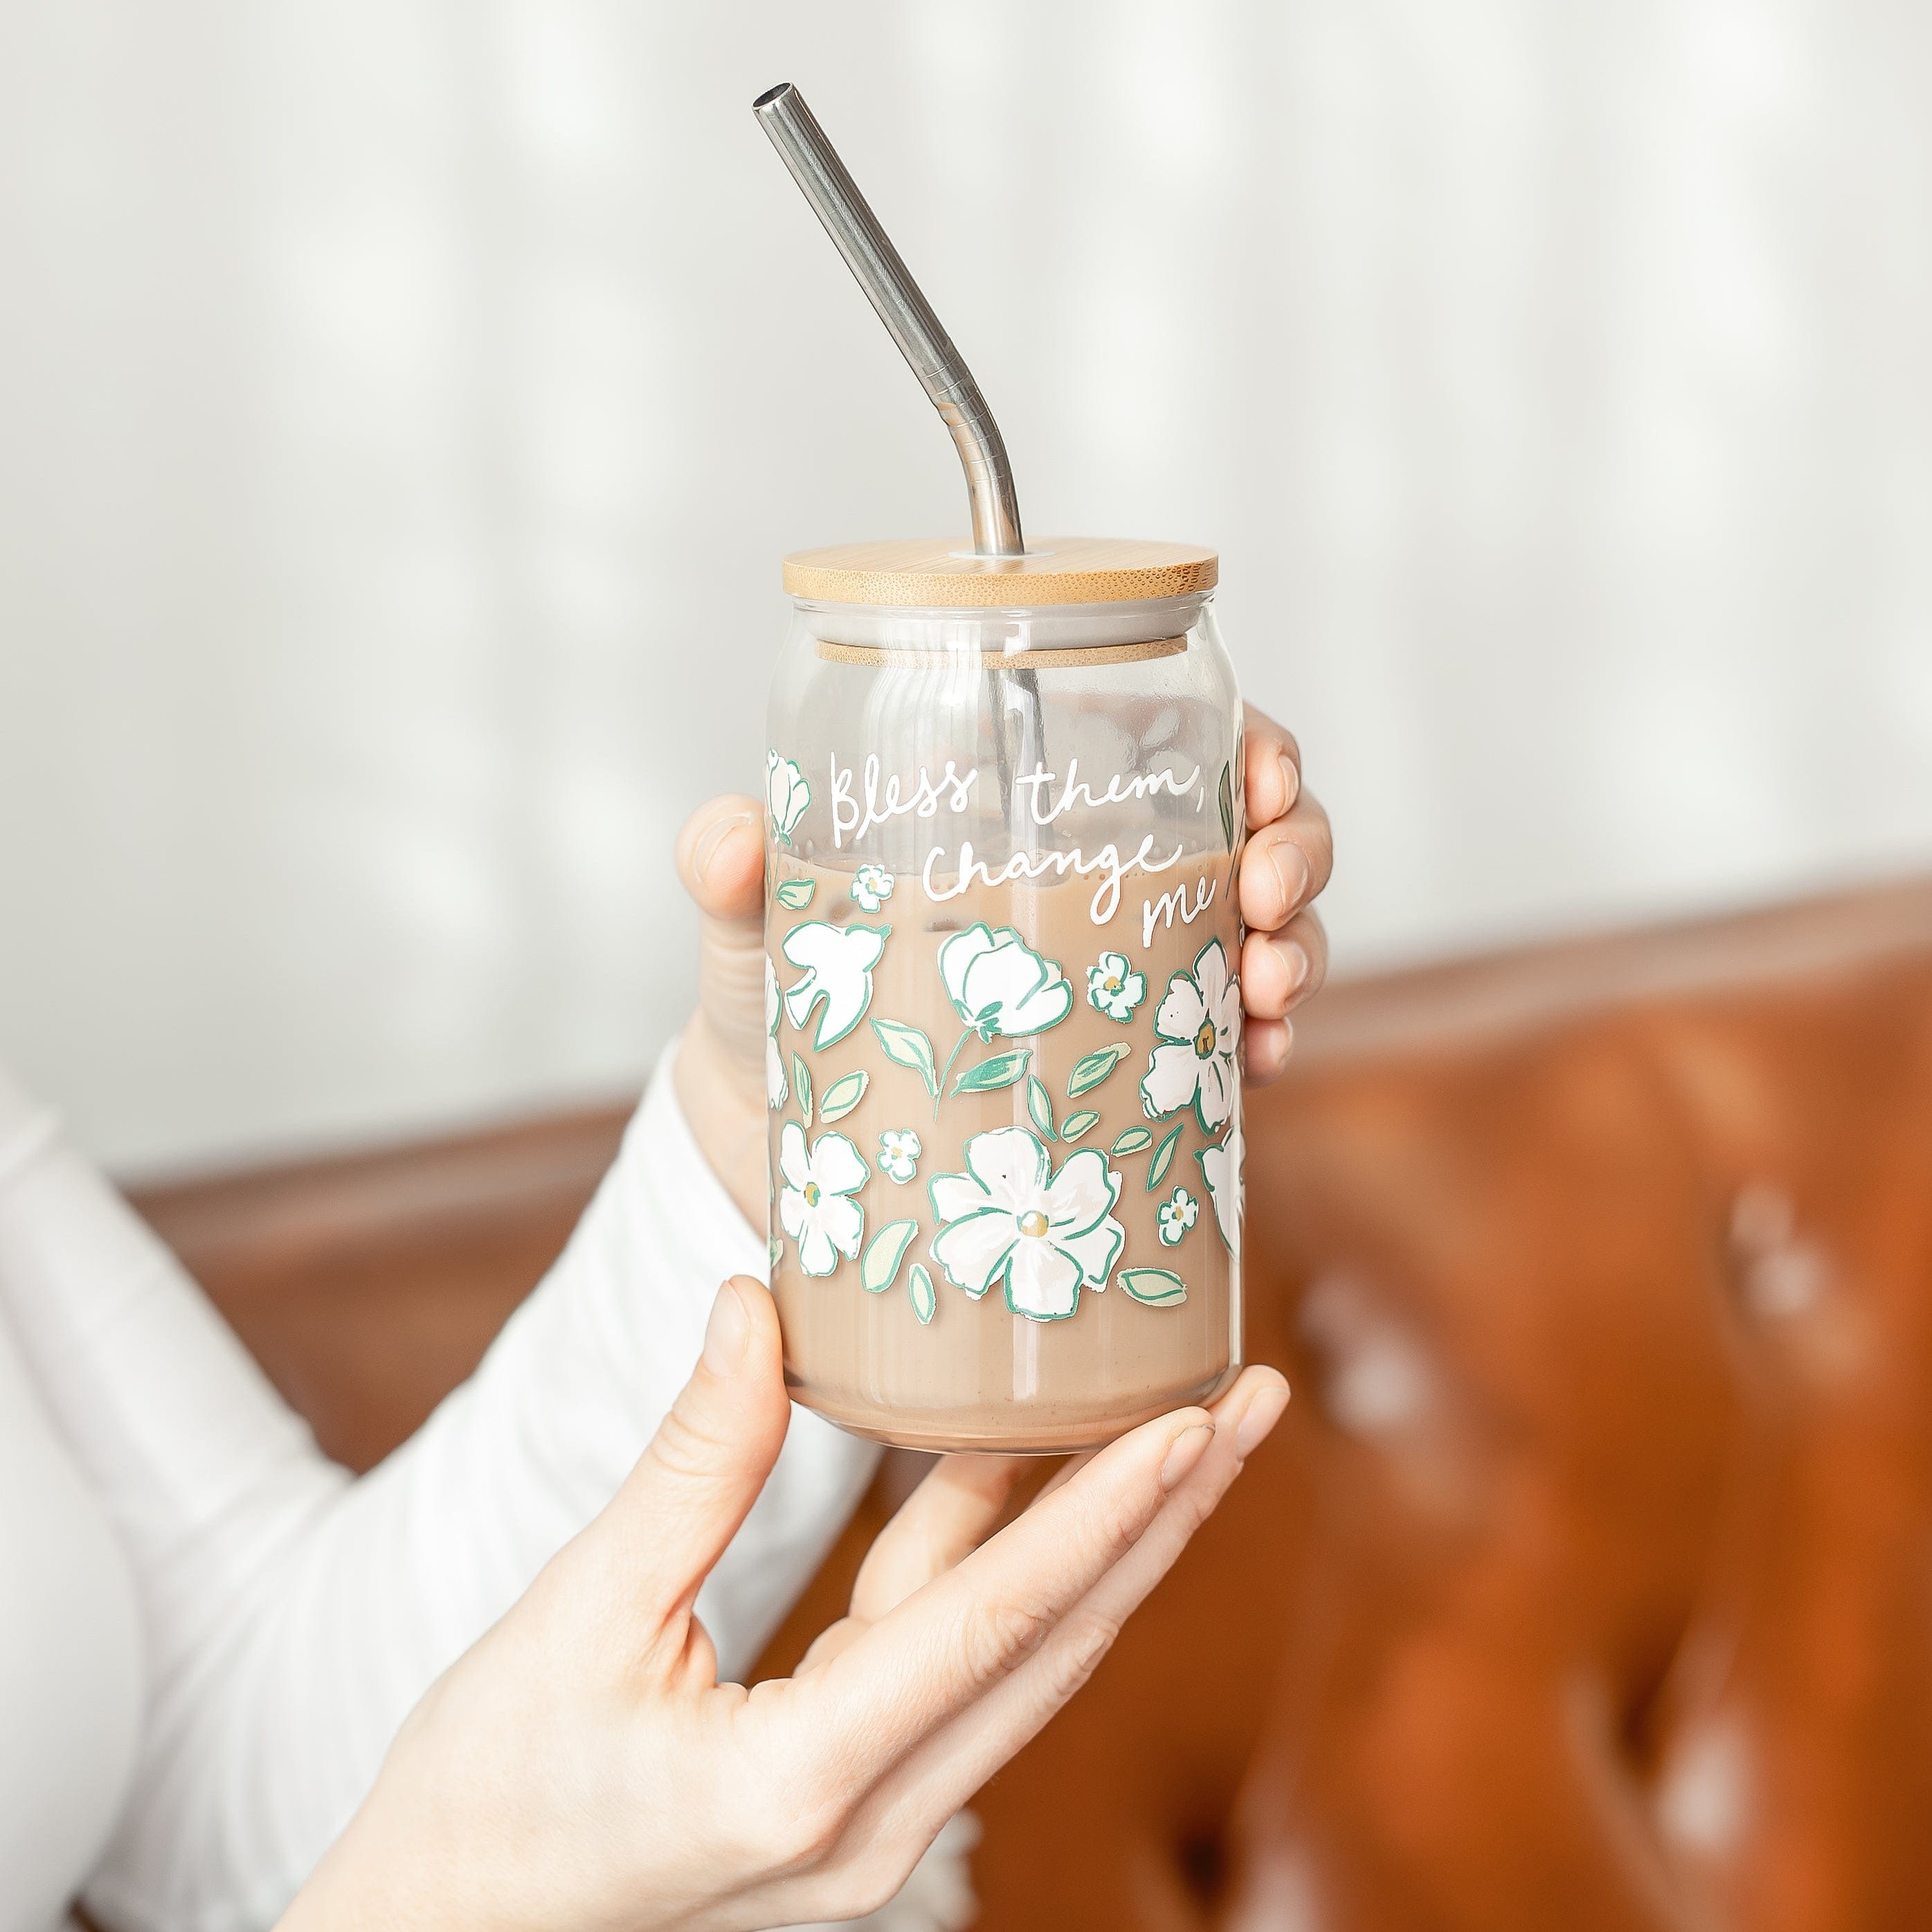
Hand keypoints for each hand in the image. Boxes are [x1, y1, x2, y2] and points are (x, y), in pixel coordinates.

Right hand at [278, 1279, 1289, 1931]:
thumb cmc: (480, 1795)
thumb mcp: (577, 1613)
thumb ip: (692, 1461)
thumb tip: (759, 1304)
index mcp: (801, 1783)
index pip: (994, 1623)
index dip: (1106, 1511)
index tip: (1200, 1419)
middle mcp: (871, 1826)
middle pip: (1056, 1642)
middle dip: (1164, 1515)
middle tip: (1251, 1401)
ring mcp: (872, 1826)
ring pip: (1021, 1654)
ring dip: (1095, 1535)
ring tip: (1173, 1422)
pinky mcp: (851, 1800)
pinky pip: (952, 1664)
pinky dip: (992, 1563)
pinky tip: (1013, 1469)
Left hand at [675, 705, 1330, 1224]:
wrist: (775, 1139)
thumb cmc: (777, 1000)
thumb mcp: (757, 929)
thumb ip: (731, 876)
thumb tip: (728, 838)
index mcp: (1034, 814)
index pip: (1176, 743)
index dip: (1252, 745)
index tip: (1266, 773)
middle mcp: (1103, 887)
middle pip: (1252, 834)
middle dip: (1297, 850)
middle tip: (1264, 894)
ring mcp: (1131, 981)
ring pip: (1267, 935)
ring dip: (1298, 949)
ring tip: (1265, 989)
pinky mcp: (1136, 1074)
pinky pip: (1233, 1046)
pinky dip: (1266, 1043)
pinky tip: (1262, 1059)